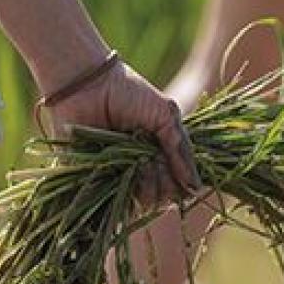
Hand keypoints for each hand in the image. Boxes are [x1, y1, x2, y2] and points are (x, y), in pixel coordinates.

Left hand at [45, 60, 201, 205]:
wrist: (87, 83)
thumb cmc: (129, 93)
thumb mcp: (165, 116)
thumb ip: (181, 149)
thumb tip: (196, 188)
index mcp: (159, 152)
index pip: (178, 182)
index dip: (182, 181)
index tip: (179, 170)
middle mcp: (140, 166)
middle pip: (162, 195)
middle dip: (165, 182)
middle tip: (155, 161)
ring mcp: (118, 173)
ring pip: (142, 200)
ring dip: (148, 187)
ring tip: (142, 164)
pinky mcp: (93, 176)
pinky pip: (114, 199)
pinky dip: (126, 190)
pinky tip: (129, 171)